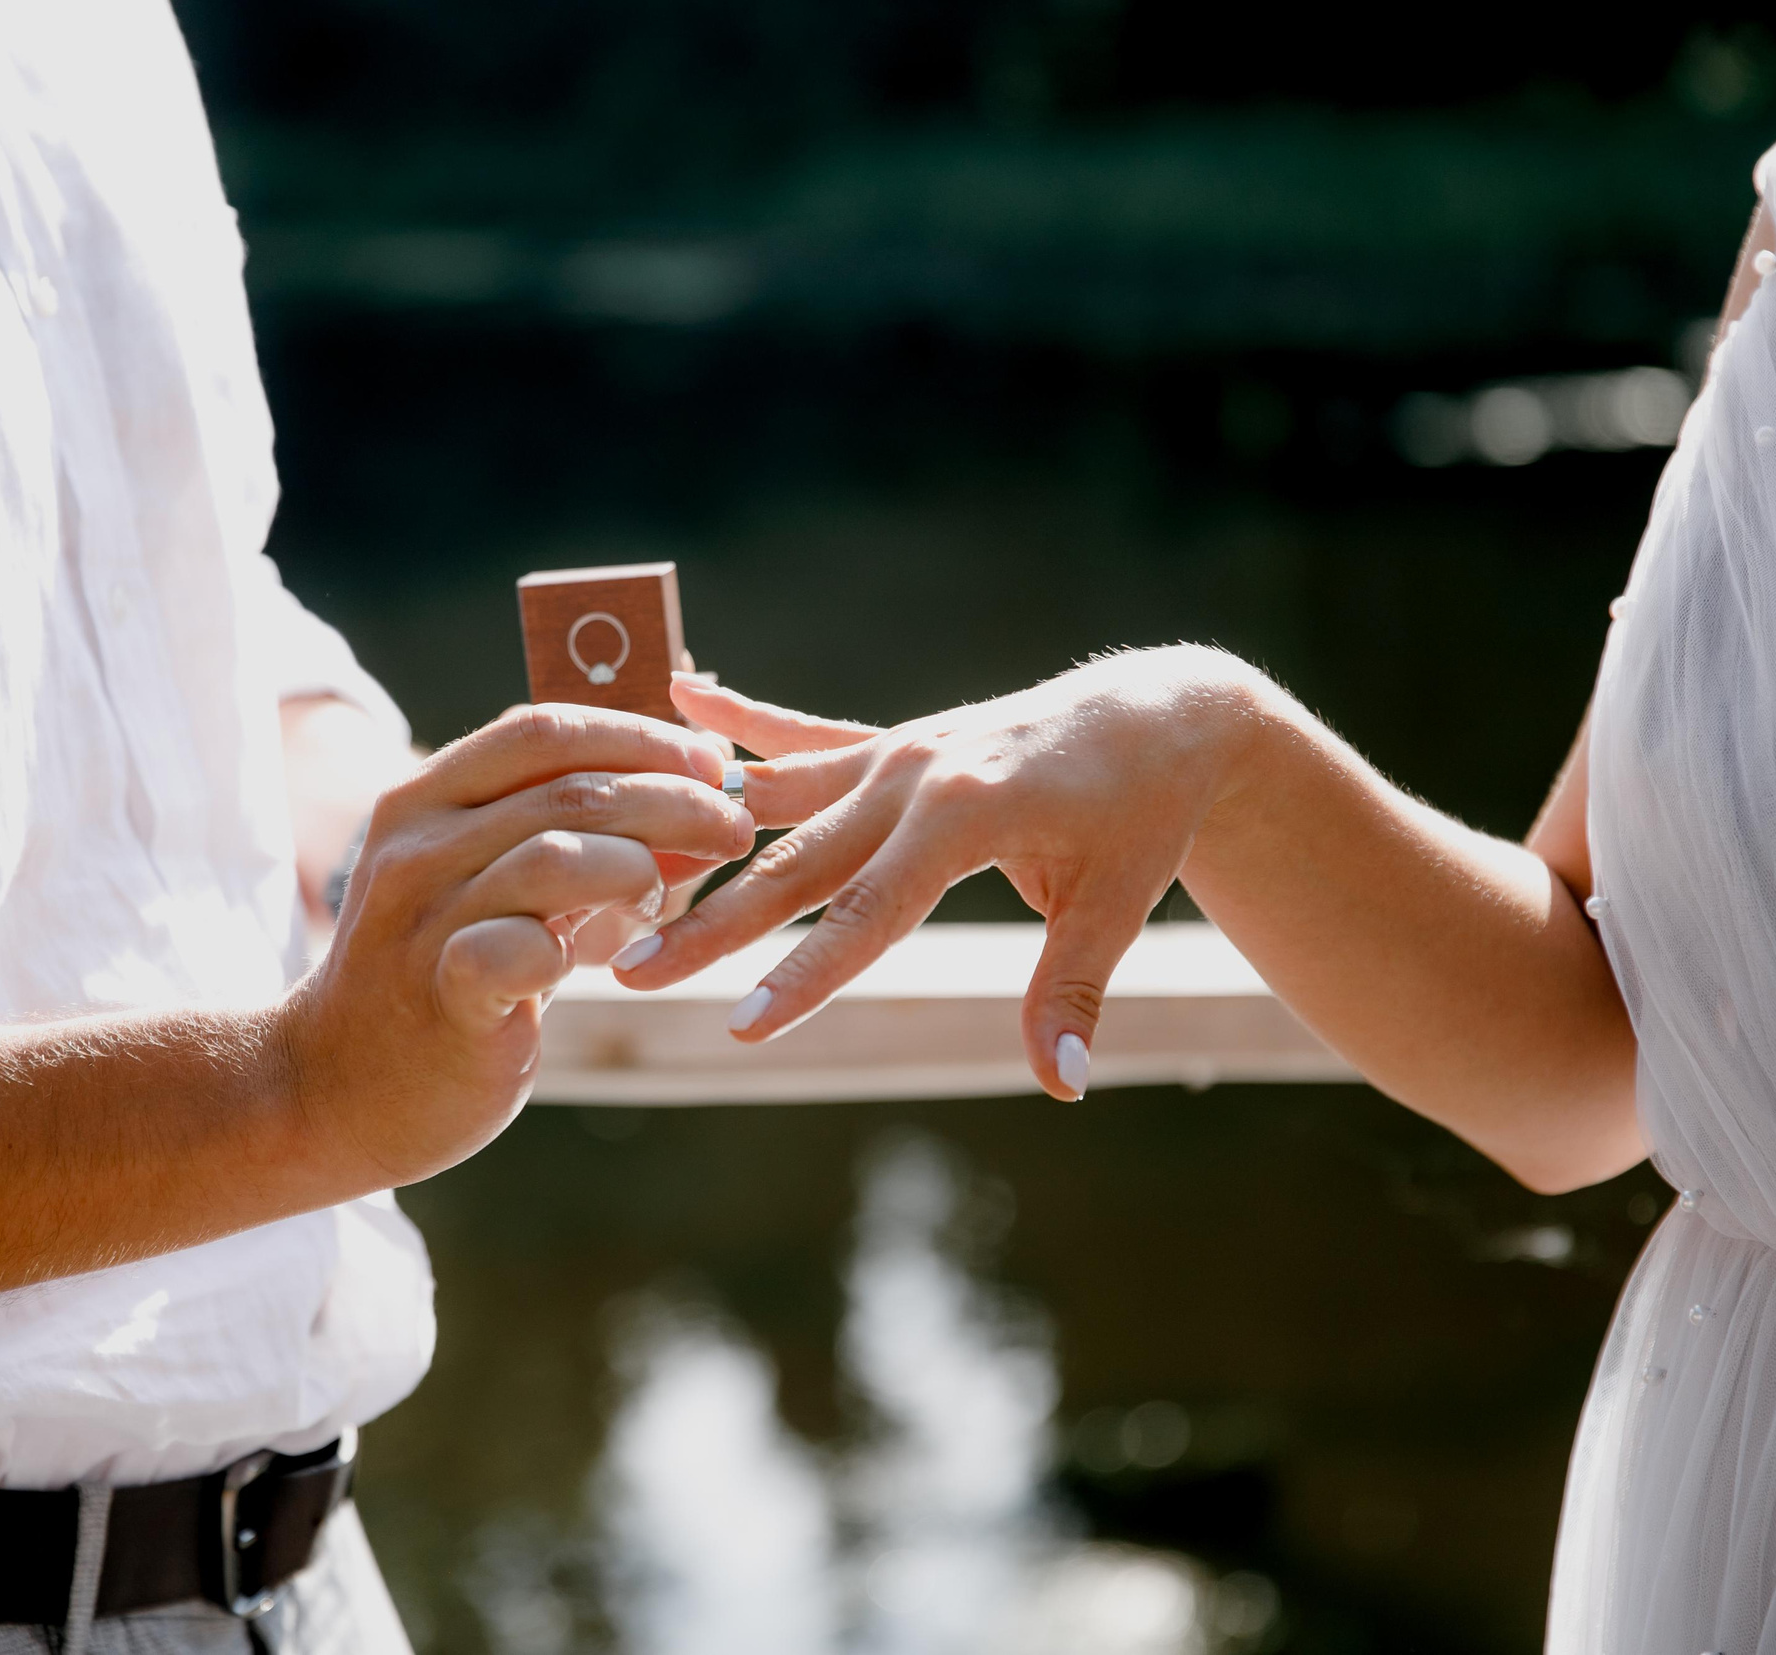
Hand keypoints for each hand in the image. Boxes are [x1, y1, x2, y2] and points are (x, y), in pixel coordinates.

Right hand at [282, 704, 755, 1185]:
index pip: (540, 730)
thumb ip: (569, 842)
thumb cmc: (435, 979)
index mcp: (424, 799)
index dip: (638, 736)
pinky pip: (521, 947)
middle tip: (734, 825)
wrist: (330, 1091)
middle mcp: (417, 847)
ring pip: (556, 852)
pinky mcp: (444, 995)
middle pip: (568, 786)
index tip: (709, 763)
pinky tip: (606, 960)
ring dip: (642, 862)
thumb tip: (691, 800)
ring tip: (670, 891)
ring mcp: (425, 920)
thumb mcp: (489, 888)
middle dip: (674, 797)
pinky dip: (578, 944)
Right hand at [612, 652, 1261, 1100]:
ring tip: (619, 865)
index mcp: (965, 815)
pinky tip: (681, 691)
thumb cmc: (1140, 816)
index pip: (871, 914)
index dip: (806, 976)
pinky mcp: (891, 742)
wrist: (1156, 714)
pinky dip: (742, 719)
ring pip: (780, 805)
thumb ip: (1072, 991)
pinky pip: (804, 738)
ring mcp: (896, 751)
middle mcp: (914, 774)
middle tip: (637, 975)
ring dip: (699, 835)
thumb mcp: (1116, 904)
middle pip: (798, 864)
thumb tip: (1063, 1084)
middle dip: (714, 926)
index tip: (743, 1028)